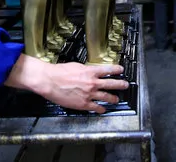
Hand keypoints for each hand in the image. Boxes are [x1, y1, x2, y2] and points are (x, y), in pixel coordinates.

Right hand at [5, 55, 128, 113]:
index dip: (116, 70)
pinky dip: (101, 109)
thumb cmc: (59, 72)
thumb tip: (90, 72)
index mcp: (90, 71)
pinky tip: (103, 109)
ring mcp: (89, 94)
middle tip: (125, 85)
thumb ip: (86, 70)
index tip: (121, 70)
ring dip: (113, 98)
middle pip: (112, 84)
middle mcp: (92, 83)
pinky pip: (96, 107)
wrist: (50, 81)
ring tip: (116, 99)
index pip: (108, 70)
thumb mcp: (76, 66)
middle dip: (120, 84)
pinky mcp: (83, 104)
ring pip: (106, 97)